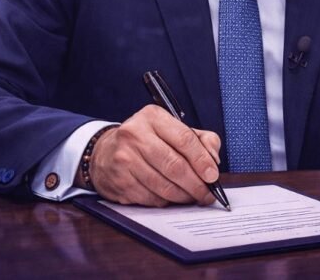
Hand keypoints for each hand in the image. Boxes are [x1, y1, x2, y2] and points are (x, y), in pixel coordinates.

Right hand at [85, 104, 221, 205]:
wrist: (105, 153)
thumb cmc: (147, 141)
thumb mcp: (172, 129)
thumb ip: (200, 139)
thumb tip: (213, 160)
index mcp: (153, 117)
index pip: (184, 139)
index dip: (202, 160)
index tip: (213, 175)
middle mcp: (135, 135)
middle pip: (175, 166)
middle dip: (196, 184)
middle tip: (207, 193)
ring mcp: (125, 159)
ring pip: (164, 186)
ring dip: (184, 196)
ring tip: (193, 197)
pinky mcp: (120, 181)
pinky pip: (151, 198)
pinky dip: (167, 201)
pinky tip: (172, 197)